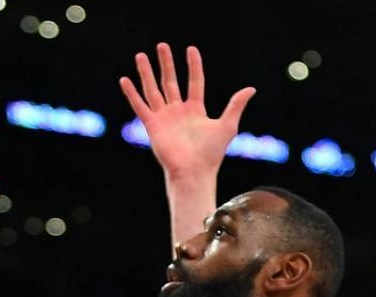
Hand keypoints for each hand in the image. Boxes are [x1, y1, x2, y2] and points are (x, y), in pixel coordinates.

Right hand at [119, 43, 254, 180]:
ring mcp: (164, 117)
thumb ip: (235, 105)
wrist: (194, 172)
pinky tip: (125, 79)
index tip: (191, 49)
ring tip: (141, 55)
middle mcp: (178, 111)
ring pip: (153, 89)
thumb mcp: (227, 125)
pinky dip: (132, 93)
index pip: (194, 82)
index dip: (193, 66)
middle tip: (162, 46)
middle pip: (170, 82)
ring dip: (146, 73)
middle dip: (166, 64)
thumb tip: (251, 88)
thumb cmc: (211, 153)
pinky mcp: (152, 126)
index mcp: (195, 110)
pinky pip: (140, 106)